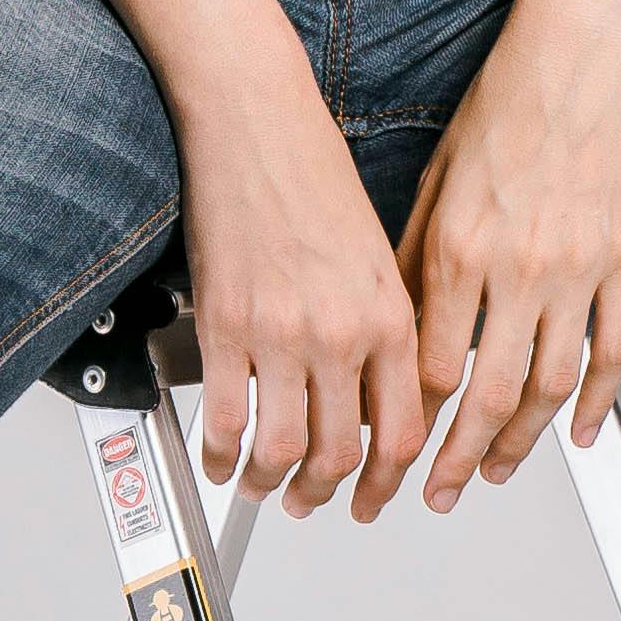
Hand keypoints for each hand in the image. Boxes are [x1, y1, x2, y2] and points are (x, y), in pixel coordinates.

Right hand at [178, 57, 430, 517]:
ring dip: (270, 483)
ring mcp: (283, 333)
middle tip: (311, 501)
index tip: (372, 494)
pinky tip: (218, 455)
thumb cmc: (312, 170)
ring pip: (283, 450)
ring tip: (261, 486)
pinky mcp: (225, 325)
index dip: (388, 480)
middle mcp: (342, 332)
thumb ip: (381, 324)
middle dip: (325, 493)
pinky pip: (224, 418)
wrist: (256, 119)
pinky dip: (219, 453)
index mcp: (389, 314)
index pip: (403, 430)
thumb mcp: (375, 251)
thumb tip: (373, 390)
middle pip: (342, 453)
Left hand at [397, 0, 620, 511]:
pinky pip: (614, 350)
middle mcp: (520, 265)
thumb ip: (415, 258)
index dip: (410, 420)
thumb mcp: (436, 179)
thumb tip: (392, 329)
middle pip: (488, 394)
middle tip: (440, 493)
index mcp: (461, 246)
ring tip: (498, 471)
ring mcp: (579, 266)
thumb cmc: (506, 103)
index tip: (394, 448)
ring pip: (551, 385)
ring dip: (522, 442)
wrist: (585, 50)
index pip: (431, 366)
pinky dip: (596, 402)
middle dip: (458, 458)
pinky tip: (576, 433)